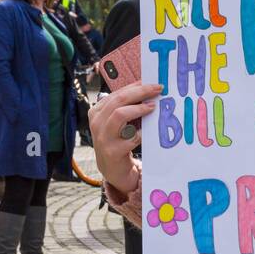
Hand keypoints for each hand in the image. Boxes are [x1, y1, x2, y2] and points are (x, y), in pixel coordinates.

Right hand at [89, 81, 160, 195]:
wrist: (113, 170)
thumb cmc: (118, 142)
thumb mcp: (117, 123)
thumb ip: (125, 107)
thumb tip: (146, 89)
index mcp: (96, 112)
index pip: (117, 93)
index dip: (135, 86)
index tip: (152, 83)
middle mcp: (96, 123)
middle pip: (119, 100)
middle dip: (140, 92)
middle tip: (158, 89)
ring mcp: (103, 137)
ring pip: (120, 114)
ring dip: (139, 109)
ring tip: (153, 107)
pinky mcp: (112, 151)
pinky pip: (131, 137)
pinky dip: (142, 132)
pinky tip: (149, 130)